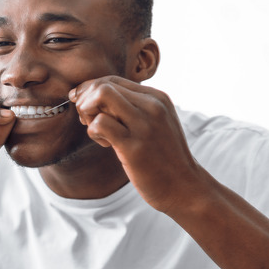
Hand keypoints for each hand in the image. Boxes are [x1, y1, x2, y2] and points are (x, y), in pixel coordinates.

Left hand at [69, 76, 199, 212]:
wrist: (185, 188)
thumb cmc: (162, 157)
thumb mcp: (153, 123)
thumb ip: (130, 107)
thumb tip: (89, 94)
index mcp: (156, 98)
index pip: (111, 80)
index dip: (90, 90)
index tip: (84, 106)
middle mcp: (152, 106)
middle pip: (103, 85)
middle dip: (85, 100)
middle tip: (88, 120)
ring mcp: (144, 125)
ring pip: (100, 96)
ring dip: (88, 113)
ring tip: (97, 131)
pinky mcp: (134, 146)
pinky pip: (100, 123)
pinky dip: (93, 131)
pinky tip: (104, 144)